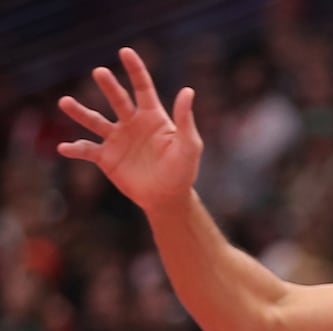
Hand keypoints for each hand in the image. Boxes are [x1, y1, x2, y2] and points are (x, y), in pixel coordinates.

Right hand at [57, 47, 201, 212]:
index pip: (142, 87)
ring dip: (80, 112)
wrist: (167, 198)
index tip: (125, 51)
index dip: (135, 70)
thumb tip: (188, 90)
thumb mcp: (189, 146)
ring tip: (65, 102)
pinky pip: (86, 150)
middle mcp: (131, 123)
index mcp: (152, 117)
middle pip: (117, 99)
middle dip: (109, 85)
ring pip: (94, 120)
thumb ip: (185, 120)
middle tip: (100, 72)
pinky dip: (75, 149)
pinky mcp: (106, 157)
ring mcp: (116, 139)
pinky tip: (64, 148)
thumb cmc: (182, 171)